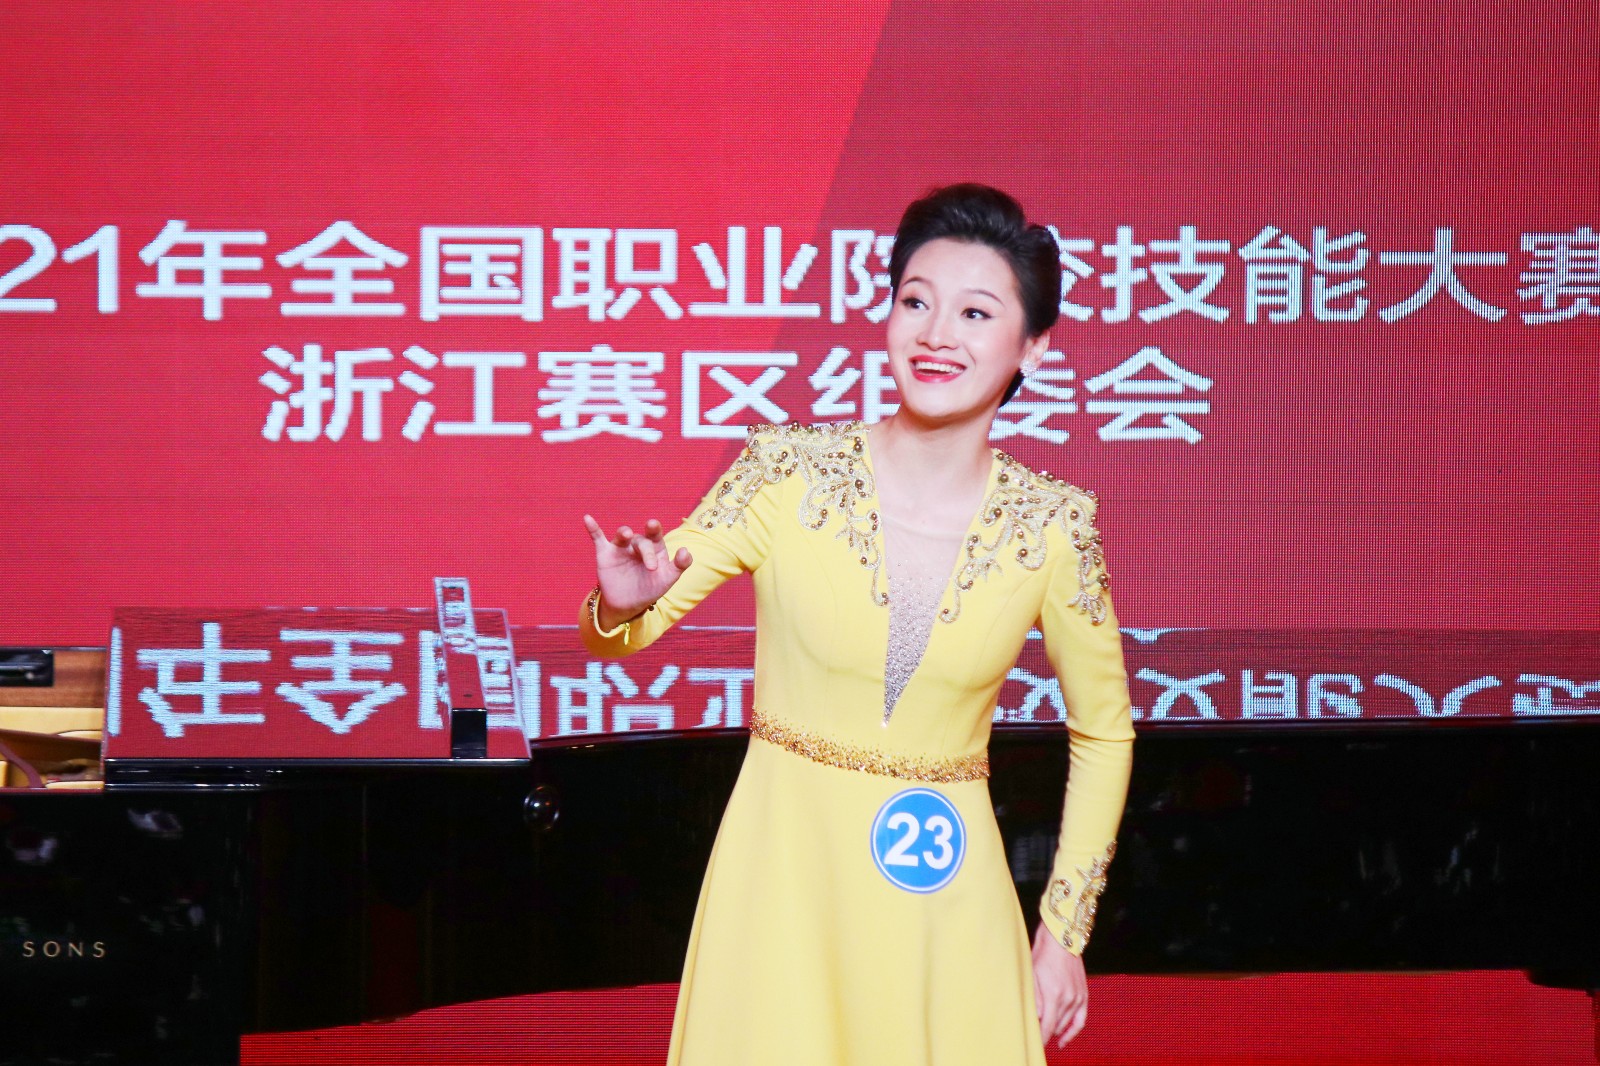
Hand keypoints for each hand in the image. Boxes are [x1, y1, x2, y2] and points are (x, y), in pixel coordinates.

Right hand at [582, 515, 692, 628]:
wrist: (628, 605)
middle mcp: (637, 544)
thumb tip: (685, 551)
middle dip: (646, 551)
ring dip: (623, 533)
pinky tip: (587, 519)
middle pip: (641, 540)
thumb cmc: (650, 589)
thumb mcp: (668, 579)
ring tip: (626, 534)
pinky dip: (592, 529)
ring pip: (622, 535)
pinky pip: (598, 538)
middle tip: (650, 566)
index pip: (656, 536)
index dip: (656, 533)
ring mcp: (621, 548)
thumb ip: (680, 565)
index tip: (655, 529)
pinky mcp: (605, 553)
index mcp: (654, 547)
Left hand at [1031, 920, 1088, 1047]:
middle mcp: (1069, 999)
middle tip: (1034, 1033)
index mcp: (1054, 995)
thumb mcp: (1032, 976)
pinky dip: (1073, 1031)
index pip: (1048, 1027)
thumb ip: (1036, 1000)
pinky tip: (1064, 1039)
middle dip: (1045, 1032)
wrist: (1061, 939)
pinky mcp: (1084, 995)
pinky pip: (1081, 1020)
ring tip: (1045, 1032)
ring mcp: (1078, 997)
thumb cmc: (1042, 955)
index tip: (1035, 1046)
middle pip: (1056, 1027)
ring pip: (1066, 1024)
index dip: (1041, 1039)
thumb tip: (1037, 1020)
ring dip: (1056, 1029)